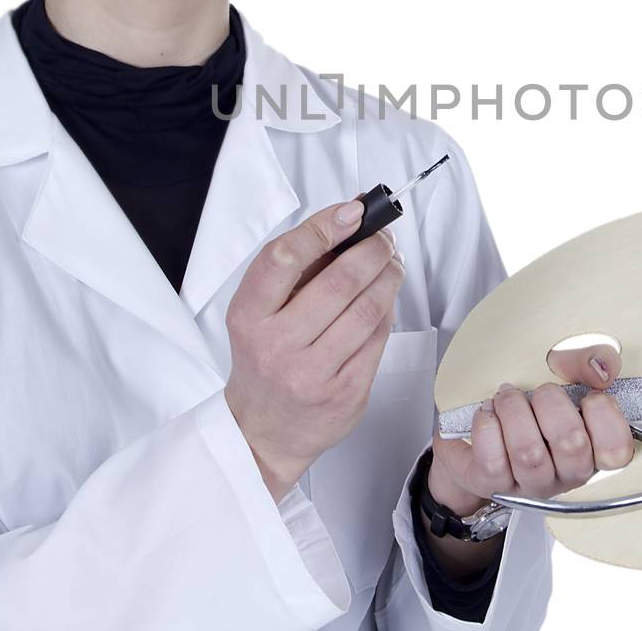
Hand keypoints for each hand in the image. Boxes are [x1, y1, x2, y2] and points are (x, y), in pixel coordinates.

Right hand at [224, 197, 404, 499]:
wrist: (263, 430)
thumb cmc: (265, 357)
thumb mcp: (260, 310)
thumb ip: (300, 264)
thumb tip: (350, 213)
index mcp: (249, 316)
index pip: (285, 259)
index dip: (324, 228)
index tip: (354, 211)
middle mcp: (277, 346)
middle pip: (339, 282)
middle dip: (373, 249)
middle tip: (384, 238)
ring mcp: (313, 373)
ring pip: (368, 309)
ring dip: (389, 276)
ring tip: (392, 263)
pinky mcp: (345, 393)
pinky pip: (378, 338)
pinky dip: (388, 310)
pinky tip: (385, 299)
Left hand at [428, 344, 635, 514]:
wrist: (482, 436)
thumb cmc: (531, 410)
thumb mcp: (563, 380)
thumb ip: (586, 363)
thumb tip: (601, 368)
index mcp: (592, 453)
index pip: (616, 451)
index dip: (605, 416)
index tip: (587, 397)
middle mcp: (566, 475)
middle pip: (571, 444)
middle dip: (551, 403)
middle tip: (539, 393)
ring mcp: (530, 484)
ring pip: (528, 452)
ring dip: (514, 410)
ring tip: (507, 398)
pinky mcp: (494, 485)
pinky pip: (492, 460)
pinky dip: (488, 426)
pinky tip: (489, 414)